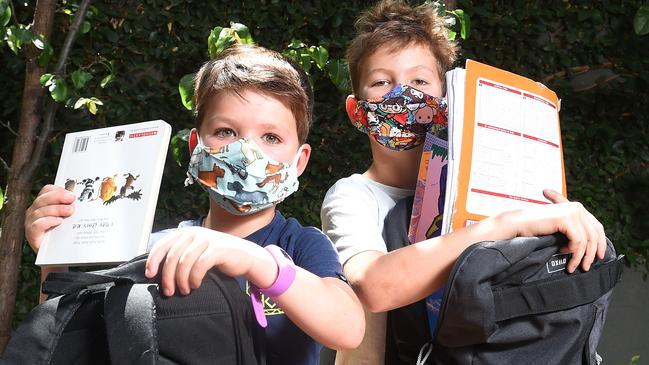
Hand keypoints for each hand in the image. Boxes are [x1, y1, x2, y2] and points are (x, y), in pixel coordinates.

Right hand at [24, 185, 75, 252]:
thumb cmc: (63, 234)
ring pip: (40, 211)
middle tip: (72, 199)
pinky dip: (48, 221)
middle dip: (58, 197)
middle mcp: (34, 211)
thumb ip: (72, 208)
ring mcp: (30, 222)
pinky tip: (59, 221)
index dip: (58, 190)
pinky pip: (37, 224)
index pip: (47, 190)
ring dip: (56, 209)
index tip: (72, 193)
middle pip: (43, 199)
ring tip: (70, 211)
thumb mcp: (69, 218)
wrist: (57, 255)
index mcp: (43, 204)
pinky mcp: (31, 234)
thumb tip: (84, 200)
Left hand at [145, 227, 267, 295]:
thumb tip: (157, 272)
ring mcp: (207, 240)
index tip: (150, 275)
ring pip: (184, 262)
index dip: (153, 261)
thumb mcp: (196, 253)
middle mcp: (195, 233)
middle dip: (167, 277)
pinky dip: (195, 278)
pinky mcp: (218, 249)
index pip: (162, 245)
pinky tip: (196, 285)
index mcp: (186, 233)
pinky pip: (199, 265)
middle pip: (172, 256)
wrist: (245, 256)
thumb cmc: (218, 257)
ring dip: (181, 280)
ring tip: (184, 290)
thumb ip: (180, 256)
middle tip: (169, 291)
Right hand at [508, 189, 605, 272]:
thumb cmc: (536, 227)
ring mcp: (573, 212)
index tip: (599, 256)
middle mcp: (577, 207)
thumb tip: (590, 247)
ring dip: (580, 257)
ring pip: (587, 241)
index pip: (597, 227)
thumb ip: (573, 230)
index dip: (600, 243)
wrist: (519, 223)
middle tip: (586, 267)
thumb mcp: (559, 227)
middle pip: (595, 234)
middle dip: (592, 253)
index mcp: (576, 207)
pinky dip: (572, 251)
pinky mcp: (567, 219)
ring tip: (572, 266)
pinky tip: (562, 251)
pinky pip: (578, 241)